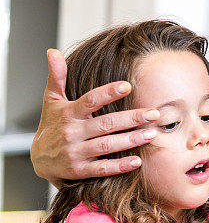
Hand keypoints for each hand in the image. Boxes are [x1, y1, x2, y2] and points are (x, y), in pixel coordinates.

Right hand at [30, 49, 160, 185]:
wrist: (39, 159)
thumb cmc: (52, 125)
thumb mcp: (51, 100)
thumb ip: (56, 77)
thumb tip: (53, 52)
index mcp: (68, 113)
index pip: (89, 100)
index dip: (107, 93)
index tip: (127, 86)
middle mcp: (72, 132)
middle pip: (105, 124)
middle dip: (131, 118)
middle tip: (154, 114)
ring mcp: (76, 152)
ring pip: (107, 145)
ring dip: (130, 140)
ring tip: (151, 134)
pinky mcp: (80, 170)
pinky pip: (102, 168)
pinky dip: (119, 166)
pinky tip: (137, 161)